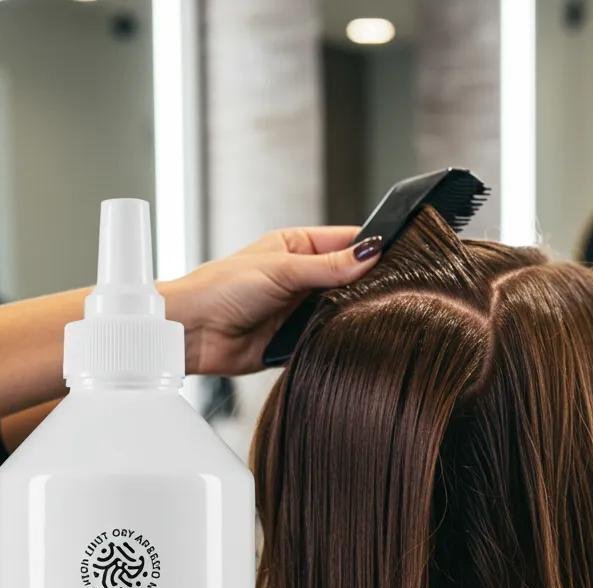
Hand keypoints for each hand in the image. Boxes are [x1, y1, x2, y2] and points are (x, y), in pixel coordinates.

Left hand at [160, 227, 381, 375]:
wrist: (193, 332)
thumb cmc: (221, 288)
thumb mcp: (281, 269)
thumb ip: (328, 267)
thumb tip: (369, 254)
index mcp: (297, 248)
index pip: (346, 242)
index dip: (370, 247)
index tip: (398, 255)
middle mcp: (301, 278)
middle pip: (348, 279)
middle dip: (364, 285)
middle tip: (388, 291)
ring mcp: (299, 309)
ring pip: (339, 311)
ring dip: (348, 315)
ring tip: (364, 315)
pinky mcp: (296, 340)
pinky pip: (326, 339)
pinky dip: (334, 340)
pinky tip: (344, 338)